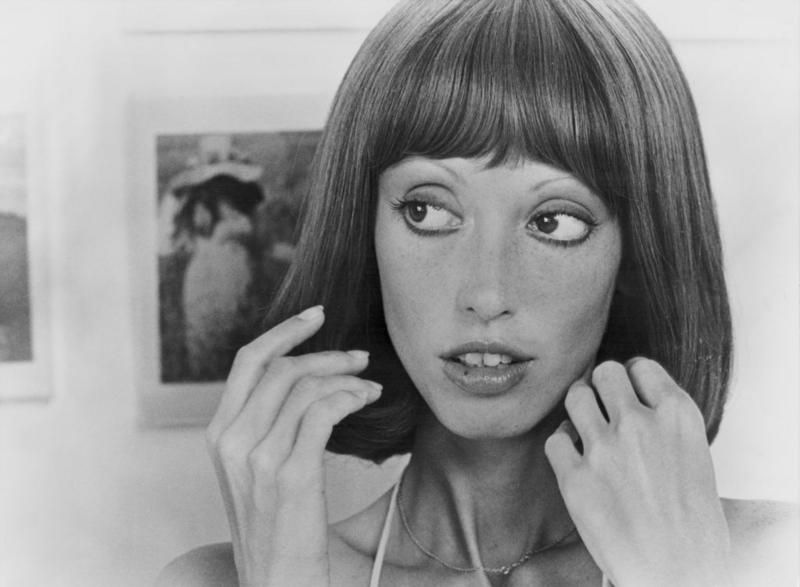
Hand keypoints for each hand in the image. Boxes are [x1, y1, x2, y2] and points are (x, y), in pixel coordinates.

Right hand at [206, 305, 381, 586]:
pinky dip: (349, 397)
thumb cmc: (277, 527)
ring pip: (305, 385)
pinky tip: (365, 401)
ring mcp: (257, 457)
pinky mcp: (290, 474)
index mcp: (220, 433)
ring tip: (369, 387)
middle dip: (326, 354)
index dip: (284, 330)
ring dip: (346, 378)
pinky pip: (323, 411)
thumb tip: (306, 379)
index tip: (318, 314)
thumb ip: (267, 424)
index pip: (248, 360)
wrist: (277, 583)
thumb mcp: (256, 470)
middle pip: (281, 367)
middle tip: (360, 358)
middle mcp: (231, 440)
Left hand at [545, 359, 731, 586]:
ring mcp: (605, 449)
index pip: (642, 367)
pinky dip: (562, 445)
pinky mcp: (575, 478)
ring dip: (579, 407)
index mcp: (678, 416)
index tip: (629, 390)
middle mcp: (640, 424)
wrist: (678, 573)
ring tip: (586, 425)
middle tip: (603, 403)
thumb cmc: (694, 524)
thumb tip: (636, 400)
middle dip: (602, 384)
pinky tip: (574, 457)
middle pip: (605, 372)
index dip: (632, 377)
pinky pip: (555, 440)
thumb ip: (665, 423)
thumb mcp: (695, 456)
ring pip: (575, 396)